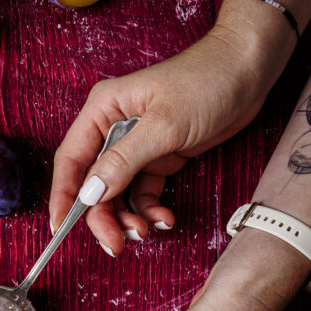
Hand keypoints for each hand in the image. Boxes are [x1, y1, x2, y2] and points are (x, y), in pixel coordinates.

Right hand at [50, 22, 279, 256]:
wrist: (249, 68)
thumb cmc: (206, 80)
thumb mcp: (164, 124)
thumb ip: (124, 161)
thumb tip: (90, 193)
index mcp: (103, 111)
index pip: (71, 161)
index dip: (63, 197)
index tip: (61, 229)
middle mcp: (114, 129)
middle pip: (94, 184)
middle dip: (103, 217)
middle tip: (116, 243)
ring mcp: (137, 146)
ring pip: (118, 194)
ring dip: (128, 218)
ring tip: (147, 231)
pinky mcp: (160, 157)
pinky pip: (145, 192)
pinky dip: (151, 210)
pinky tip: (166, 219)